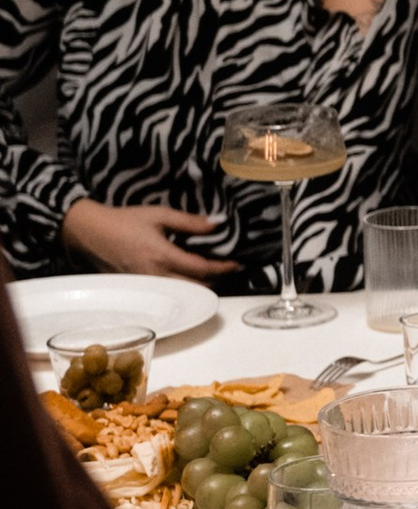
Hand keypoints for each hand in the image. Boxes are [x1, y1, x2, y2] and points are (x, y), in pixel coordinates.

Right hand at [61, 198, 227, 282]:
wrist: (89, 233)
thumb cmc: (123, 221)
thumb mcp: (158, 215)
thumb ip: (189, 222)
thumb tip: (216, 224)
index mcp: (162, 256)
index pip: (202, 269)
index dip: (224, 268)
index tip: (237, 264)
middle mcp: (156, 275)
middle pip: (196, 287)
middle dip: (217, 280)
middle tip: (229, 269)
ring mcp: (146, 285)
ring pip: (182, 293)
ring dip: (201, 285)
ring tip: (212, 273)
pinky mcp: (138, 289)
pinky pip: (167, 292)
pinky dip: (182, 287)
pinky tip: (188, 276)